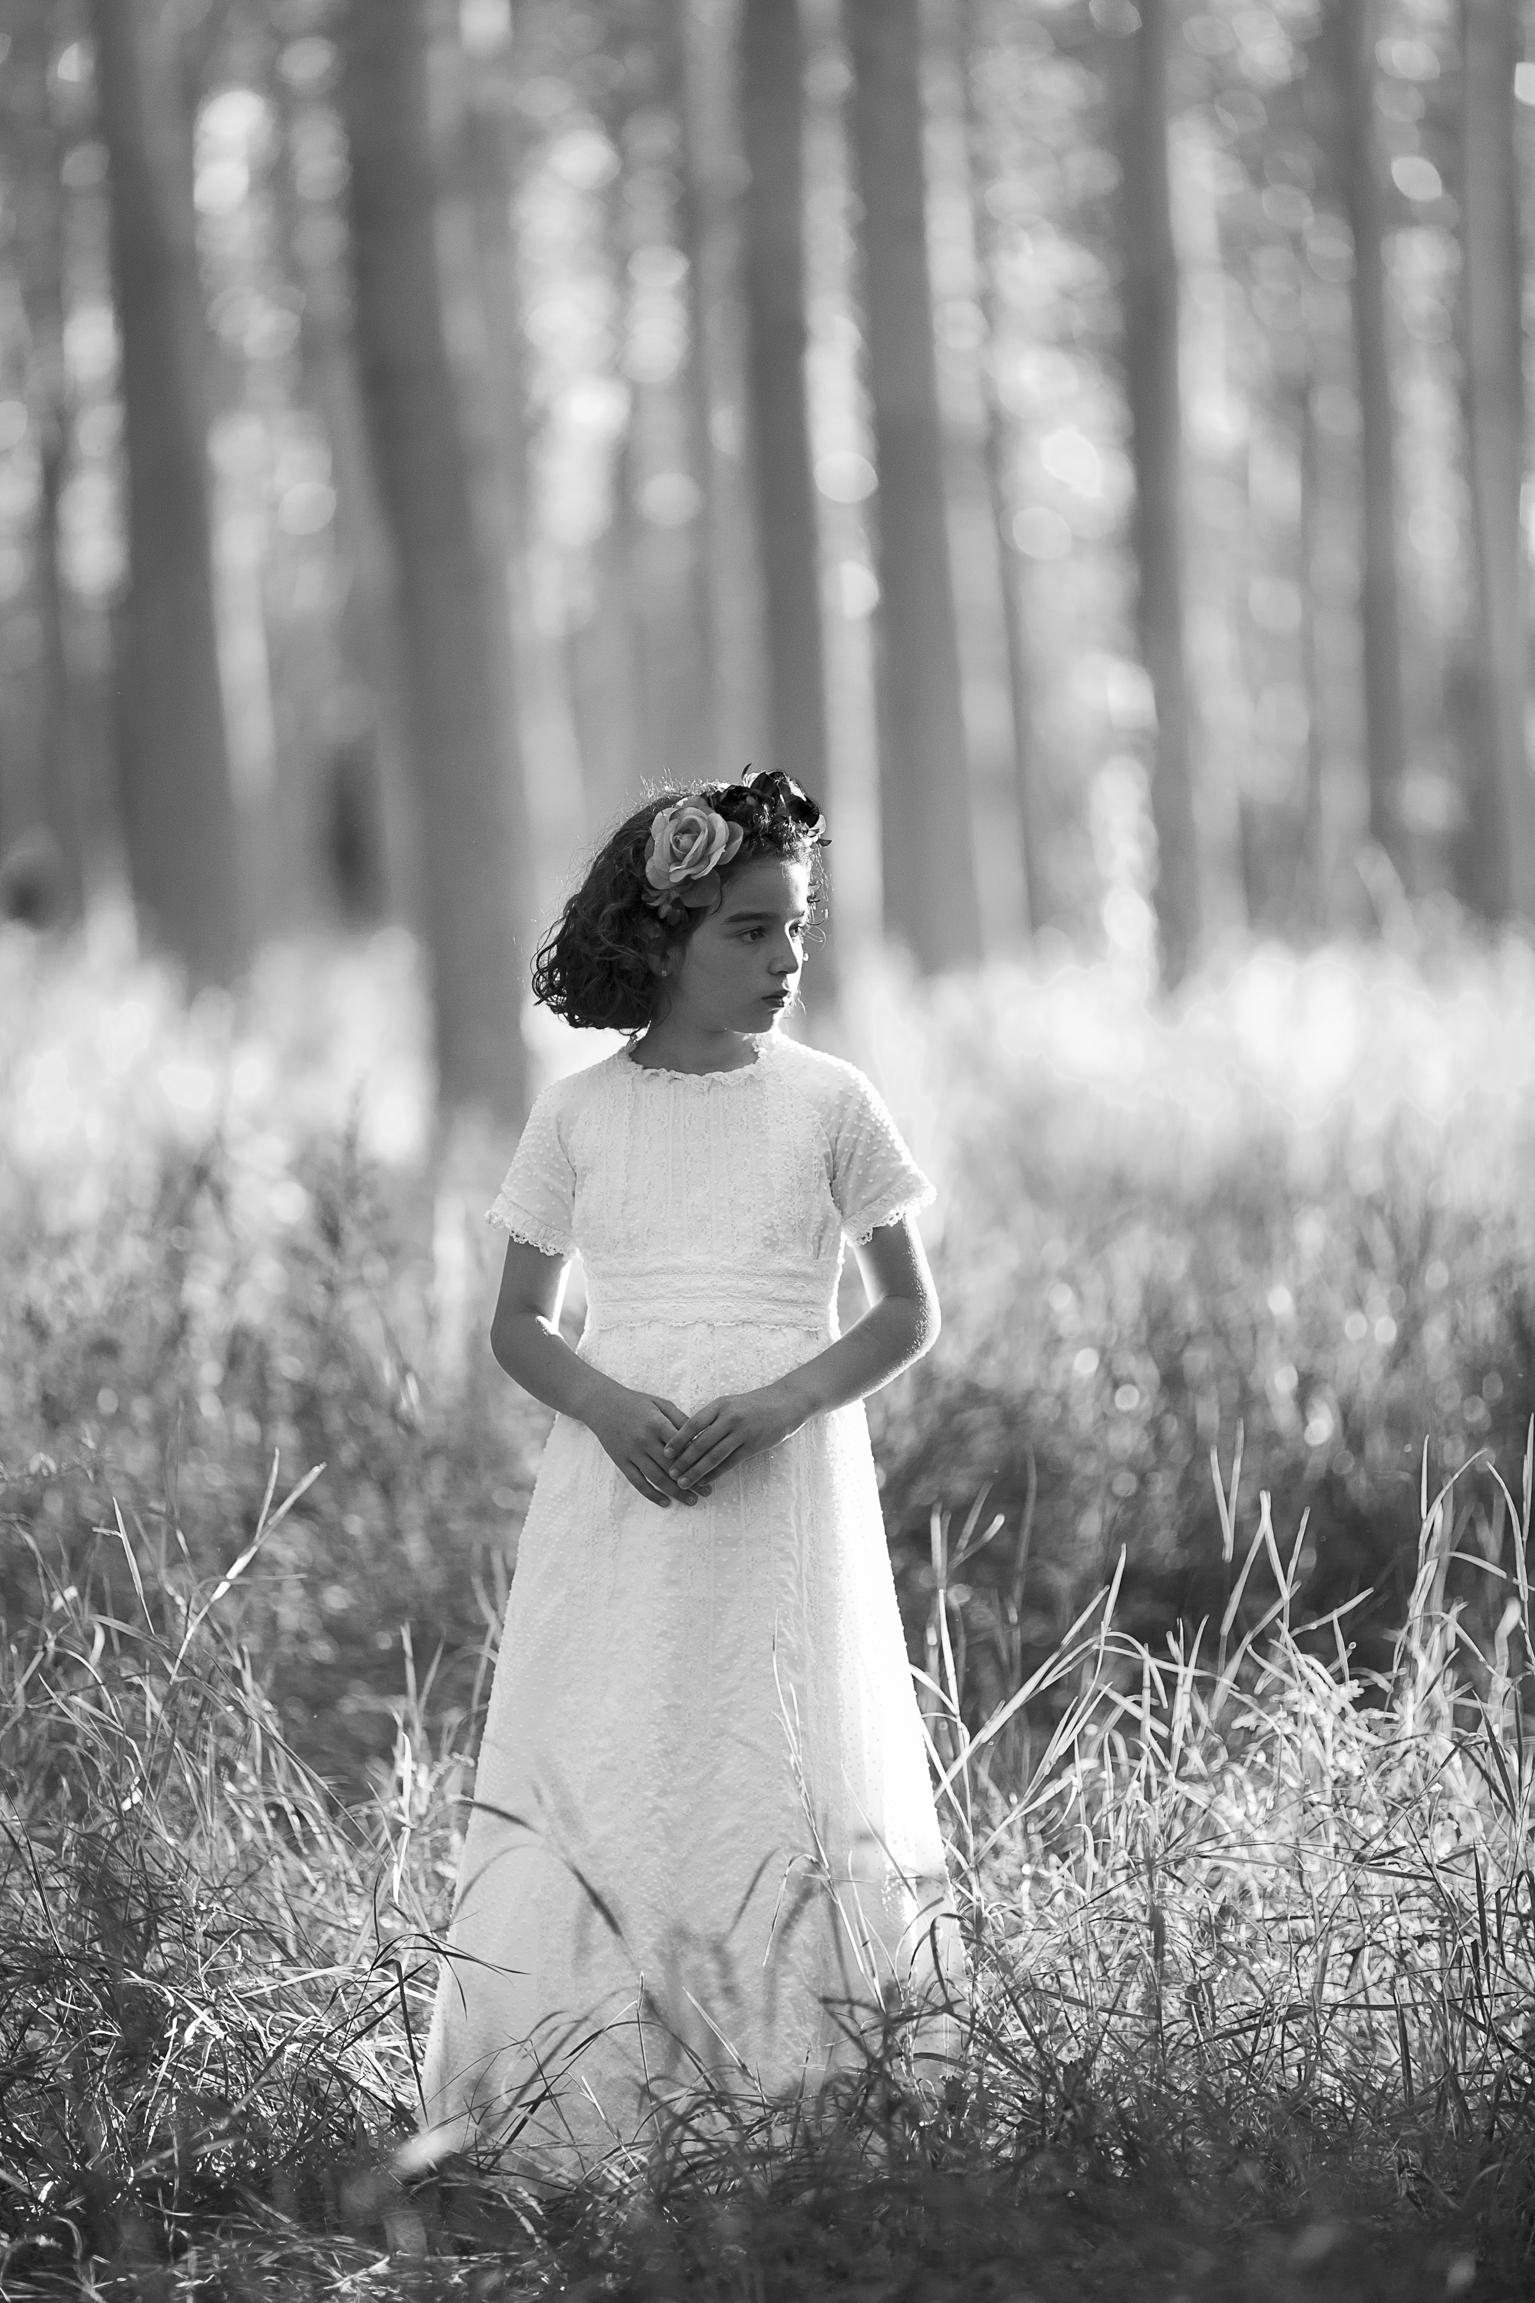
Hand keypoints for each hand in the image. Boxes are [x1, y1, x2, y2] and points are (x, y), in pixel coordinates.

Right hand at [583, 1384, 707, 1507]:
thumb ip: (680, 1419)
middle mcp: (645, 1440)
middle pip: (672, 1466)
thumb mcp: (661, 1403)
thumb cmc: (636, 1403)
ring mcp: (632, 1453)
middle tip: (707, 1492)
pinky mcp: (621, 1461)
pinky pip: (638, 1482)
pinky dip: (652, 1495)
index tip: (711, 1471)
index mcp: (657, 1423)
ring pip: (657, 1478)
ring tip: (692, 1500)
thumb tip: (699, 1436)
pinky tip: (665, 1502)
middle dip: (692, 1481)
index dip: (697, 1460)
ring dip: (676, 1492)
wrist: (602, 1405)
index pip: (681, 1447)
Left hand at [662, 1383, 803, 1490]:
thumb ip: (711, 1418)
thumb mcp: (730, 1404)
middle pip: (700, 1443)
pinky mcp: (752, 1446)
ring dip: (696, 1471)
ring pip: (713, 1456)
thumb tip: (688, 1438)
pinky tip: (704, 1481)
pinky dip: (715, 1474)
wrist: (785, 1403)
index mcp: (720, 1405)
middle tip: (670, 1473)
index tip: (665, 1453)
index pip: (692, 1424)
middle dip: (683, 1461)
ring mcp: (742, 1432)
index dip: (678, 1440)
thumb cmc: (753, 1405)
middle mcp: (729, 1418)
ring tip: (683, 1482)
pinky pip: (729, 1463)